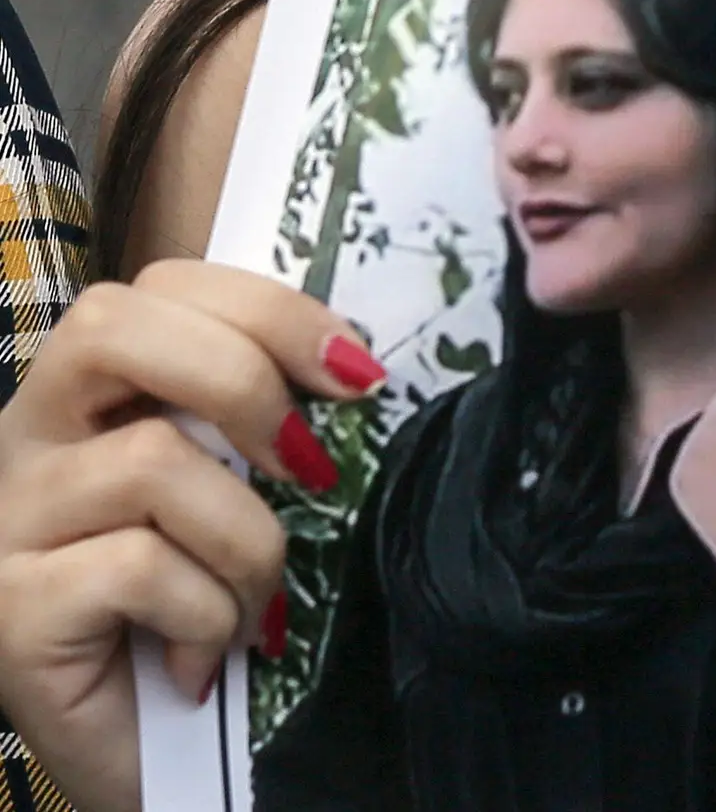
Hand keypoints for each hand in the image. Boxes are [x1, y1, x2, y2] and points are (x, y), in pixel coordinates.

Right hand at [0, 262, 383, 811]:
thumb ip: (258, 419)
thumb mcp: (232, 493)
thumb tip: (352, 367)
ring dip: (247, 543)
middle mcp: (25, 444)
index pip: (157, 288)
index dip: (267, 310)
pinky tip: (200, 660)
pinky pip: (138, 569)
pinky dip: (205, 616)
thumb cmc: (197, 609)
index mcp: (83, 398)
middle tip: (311, 468)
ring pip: (154, 465)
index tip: (355, 374)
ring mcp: (8, 525)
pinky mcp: (12, 612)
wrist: (149, 753)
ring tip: (254, 607)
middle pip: (121, 330)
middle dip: (249, 382)